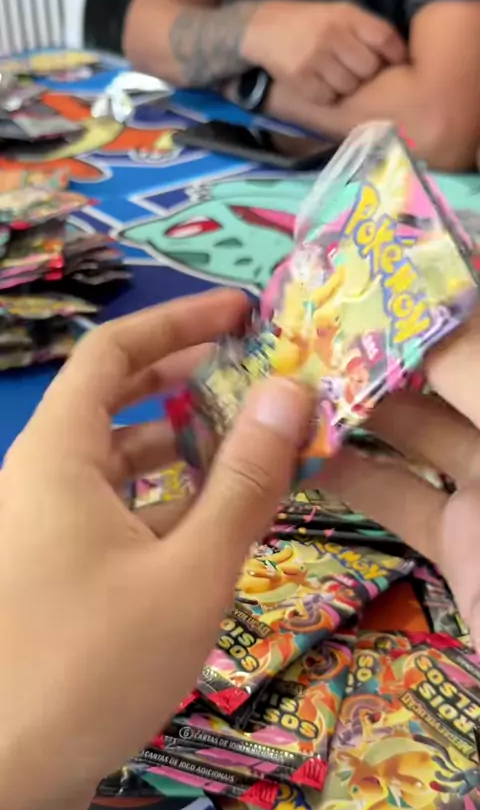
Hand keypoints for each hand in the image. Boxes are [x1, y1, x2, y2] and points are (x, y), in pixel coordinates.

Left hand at [0, 290, 309, 809]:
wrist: (7, 778)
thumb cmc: (94, 661)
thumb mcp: (189, 570)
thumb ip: (245, 481)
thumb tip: (291, 393)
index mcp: (58, 454)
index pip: (114, 352)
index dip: (179, 323)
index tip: (243, 316)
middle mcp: (44, 477)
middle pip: (116, 401)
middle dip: (188, 383)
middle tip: (258, 380)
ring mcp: (45, 527)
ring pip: (120, 462)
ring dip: (184, 449)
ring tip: (253, 451)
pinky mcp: (57, 571)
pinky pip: (116, 511)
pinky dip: (166, 502)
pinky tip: (215, 522)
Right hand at [243, 0, 406, 105]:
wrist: (264, 28)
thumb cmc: (308, 23)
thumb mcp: (338, 13)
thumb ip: (364, 30)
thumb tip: (396, 57)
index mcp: (347, 15)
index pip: (384, 38)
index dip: (395, 55)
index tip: (396, 66)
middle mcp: (333, 35)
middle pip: (369, 68)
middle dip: (366, 75)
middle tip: (357, 74)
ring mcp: (316, 58)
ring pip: (349, 87)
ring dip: (346, 87)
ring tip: (335, 78)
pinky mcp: (301, 79)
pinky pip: (327, 98)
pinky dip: (327, 96)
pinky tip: (319, 85)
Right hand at [318, 308, 479, 651]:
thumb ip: (479, 372)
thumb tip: (425, 302)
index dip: (443, 292)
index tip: (379, 263)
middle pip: (450, 374)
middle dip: (387, 345)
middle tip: (314, 317)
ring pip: (419, 435)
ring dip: (360, 409)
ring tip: (293, 376)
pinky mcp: (463, 546)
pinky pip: (402, 499)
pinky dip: (356, 478)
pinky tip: (301, 455)